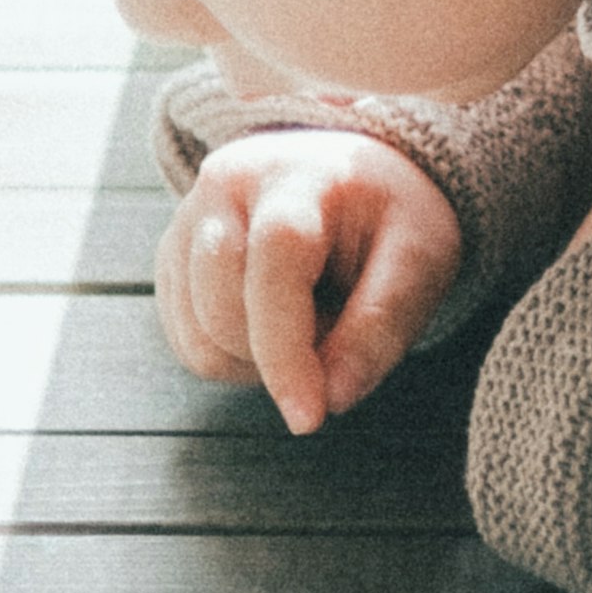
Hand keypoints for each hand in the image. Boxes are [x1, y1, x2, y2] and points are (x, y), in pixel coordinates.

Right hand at [158, 130, 463, 434]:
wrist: (355, 176)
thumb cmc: (392, 216)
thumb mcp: (420, 259)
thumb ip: (381, 326)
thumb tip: (333, 398)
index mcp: (296, 175)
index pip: (273, 263)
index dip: (285, 350)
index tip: (310, 417)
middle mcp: (225, 187)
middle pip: (220, 306)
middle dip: (277, 355)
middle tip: (336, 329)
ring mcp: (188, 220)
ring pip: (196, 334)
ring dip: (254, 361)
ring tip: (308, 321)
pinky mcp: (171, 257)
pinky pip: (186, 341)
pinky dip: (230, 358)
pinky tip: (273, 327)